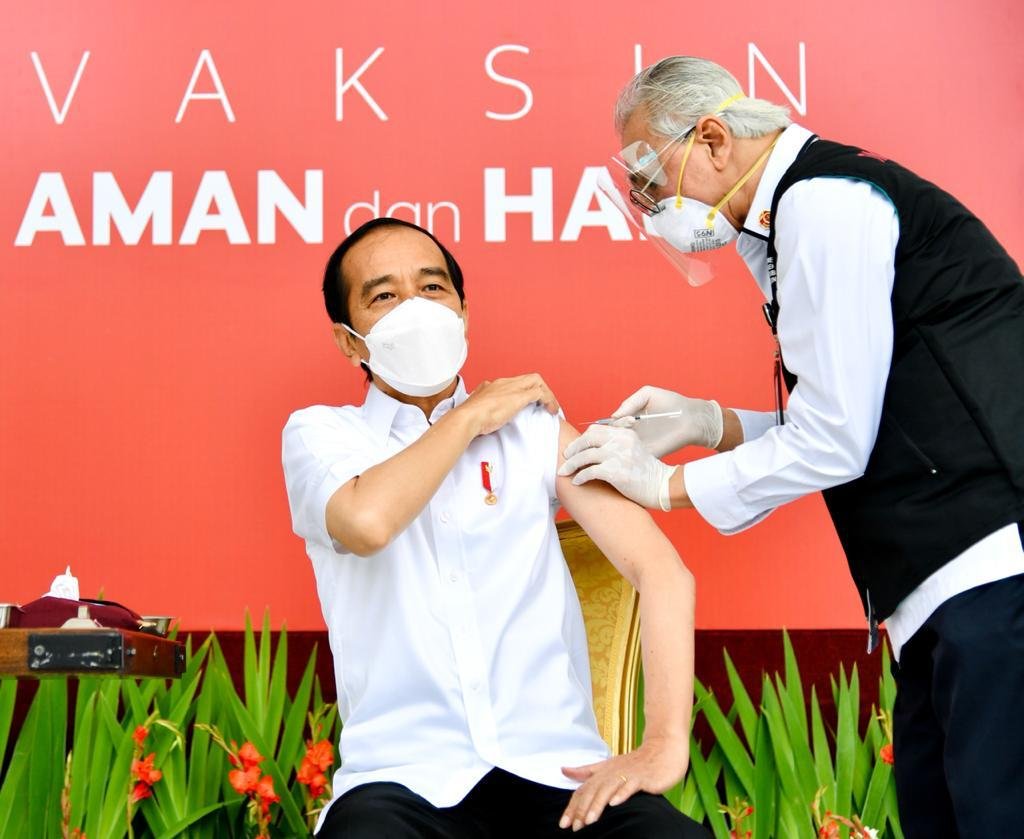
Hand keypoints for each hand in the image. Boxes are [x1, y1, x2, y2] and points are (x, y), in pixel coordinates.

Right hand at [458, 373, 558, 435]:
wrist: (468, 418)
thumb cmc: (470, 417)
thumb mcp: (476, 406)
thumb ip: (482, 403)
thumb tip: (482, 405)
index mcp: (494, 385)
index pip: (516, 382)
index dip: (526, 390)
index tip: (530, 403)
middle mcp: (505, 383)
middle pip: (529, 378)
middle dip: (540, 390)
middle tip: (545, 404)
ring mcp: (513, 388)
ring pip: (537, 382)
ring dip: (547, 394)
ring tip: (551, 407)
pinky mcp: (519, 397)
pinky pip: (540, 393)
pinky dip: (549, 400)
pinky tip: (551, 410)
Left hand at [558, 425, 675, 509]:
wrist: (661, 486)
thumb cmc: (645, 471)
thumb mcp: (633, 448)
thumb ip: (616, 443)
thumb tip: (590, 447)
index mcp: (624, 433)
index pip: (595, 430)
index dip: (581, 439)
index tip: (574, 448)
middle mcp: (620, 441)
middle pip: (587, 439)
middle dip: (572, 449)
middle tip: (565, 457)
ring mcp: (617, 456)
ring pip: (584, 455)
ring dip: (570, 464)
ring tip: (563, 472)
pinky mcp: (615, 472)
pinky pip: (589, 472)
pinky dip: (579, 477)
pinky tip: (576, 482)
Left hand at [558, 736, 688, 830]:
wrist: (662, 751)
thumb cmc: (635, 763)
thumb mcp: (608, 766)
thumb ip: (586, 770)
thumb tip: (563, 770)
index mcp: (602, 772)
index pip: (583, 790)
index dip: (573, 806)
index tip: (564, 823)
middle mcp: (611, 772)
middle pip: (592, 791)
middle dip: (581, 809)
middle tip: (574, 827)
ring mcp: (627, 774)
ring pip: (608, 789)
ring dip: (597, 804)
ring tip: (589, 820)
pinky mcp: (642, 778)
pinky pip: (630, 786)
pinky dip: (622, 794)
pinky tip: (614, 803)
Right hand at [611, 386, 722, 456]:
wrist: (692, 418)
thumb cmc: (672, 403)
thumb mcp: (647, 394)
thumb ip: (629, 402)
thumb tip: (613, 416)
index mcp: (629, 420)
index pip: (610, 426)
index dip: (606, 426)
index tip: (612, 422)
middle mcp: (632, 434)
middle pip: (611, 440)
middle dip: (610, 436)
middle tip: (622, 428)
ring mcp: (640, 445)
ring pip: (621, 450)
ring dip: (618, 446)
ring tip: (629, 435)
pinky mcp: (650, 454)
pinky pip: (635, 459)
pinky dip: (630, 455)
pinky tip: (632, 446)